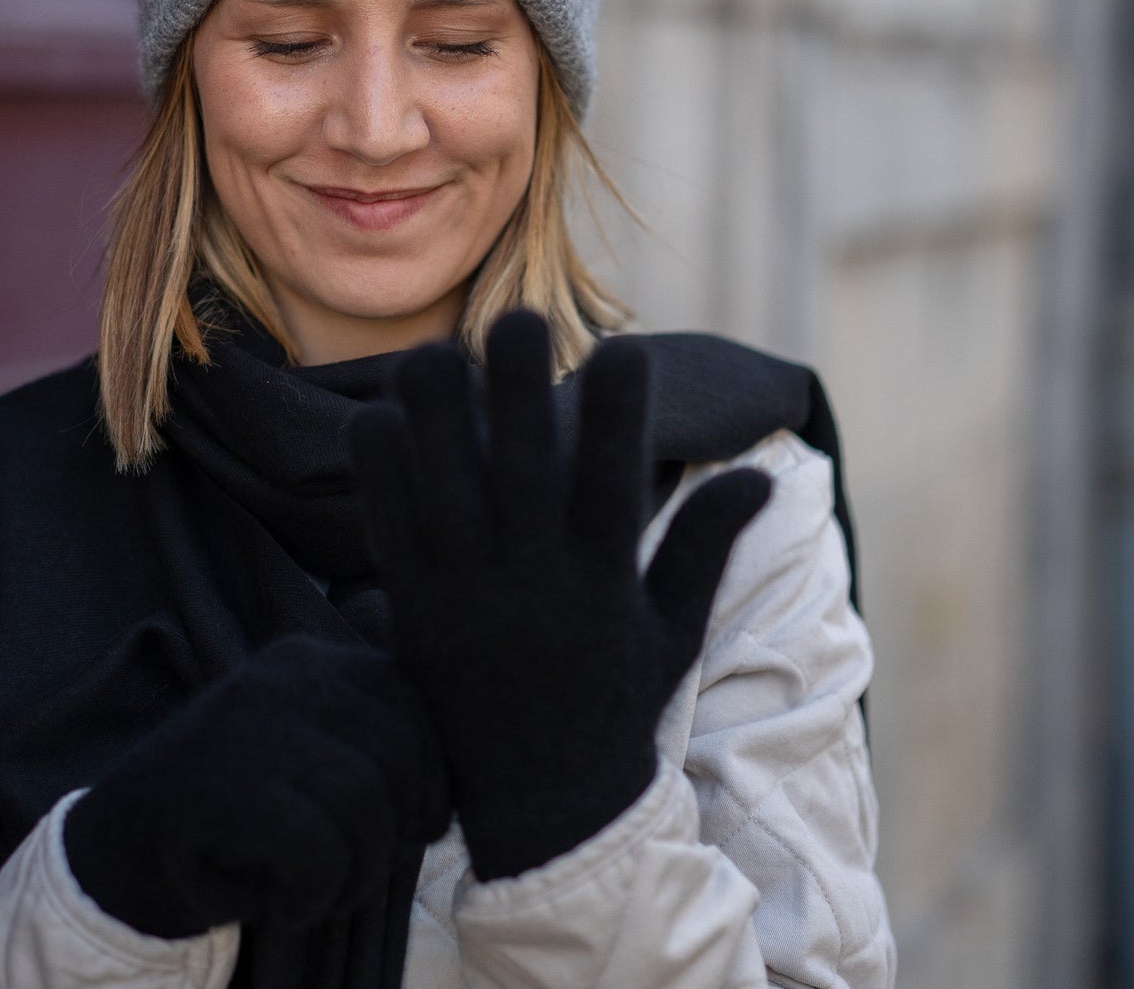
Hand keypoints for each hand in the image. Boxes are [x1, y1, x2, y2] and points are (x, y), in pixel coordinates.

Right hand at [63, 636, 449, 938]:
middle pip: (401, 754)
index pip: (415, 702)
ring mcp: (250, 727)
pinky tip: (287, 904)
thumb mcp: (312, 751)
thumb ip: (375, 743)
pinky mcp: (223, 789)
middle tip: (365, 869)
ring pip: (365, 804)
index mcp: (316, 661)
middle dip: (400, 830)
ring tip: (324, 891)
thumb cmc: (243, 809)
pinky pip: (317, 850)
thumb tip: (458, 787)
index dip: (435, 776)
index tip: (416, 826)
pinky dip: (315, 896)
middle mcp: (286, 677)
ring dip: (360, 873)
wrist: (122, 847)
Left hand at [349, 311, 771, 880]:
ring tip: (429, 354)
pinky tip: (372, 422)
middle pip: (521, 471)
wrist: (545, 816)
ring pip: (444, 494)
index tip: (623, 347)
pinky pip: (390, 537)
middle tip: (516, 316)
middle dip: (517, 390)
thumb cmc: (617, 710)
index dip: (620, 411)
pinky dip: (381, 480)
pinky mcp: (416, 620)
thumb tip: (760, 474)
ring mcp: (467, 602)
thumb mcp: (672, 633)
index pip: (614, 482)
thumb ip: (705, 547)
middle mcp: (533, 586)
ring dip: (433, 419)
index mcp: (601, 584)